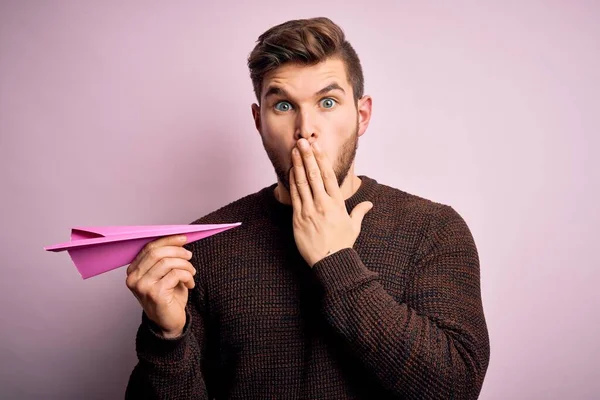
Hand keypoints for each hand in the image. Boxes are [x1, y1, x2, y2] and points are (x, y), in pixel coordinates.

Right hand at [126, 235, 195, 337]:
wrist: (169, 323)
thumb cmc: (168, 297)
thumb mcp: (165, 275)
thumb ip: (165, 259)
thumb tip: (178, 239)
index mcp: (133, 271)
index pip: (149, 248)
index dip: (168, 240)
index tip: (183, 238)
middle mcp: (134, 278)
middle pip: (157, 253)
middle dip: (177, 251)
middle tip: (189, 255)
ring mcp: (143, 286)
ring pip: (167, 262)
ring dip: (185, 265)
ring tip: (192, 272)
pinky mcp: (155, 294)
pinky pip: (176, 274)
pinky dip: (187, 276)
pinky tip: (190, 284)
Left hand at [289, 139, 372, 266]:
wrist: (330, 262)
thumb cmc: (342, 244)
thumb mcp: (354, 226)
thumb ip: (359, 212)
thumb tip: (369, 205)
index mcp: (337, 203)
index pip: (328, 175)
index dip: (322, 159)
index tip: (317, 146)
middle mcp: (323, 204)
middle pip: (314, 175)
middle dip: (308, 156)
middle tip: (302, 141)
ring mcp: (309, 210)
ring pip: (302, 183)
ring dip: (298, 165)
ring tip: (294, 150)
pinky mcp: (298, 218)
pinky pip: (295, 196)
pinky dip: (293, 182)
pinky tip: (291, 170)